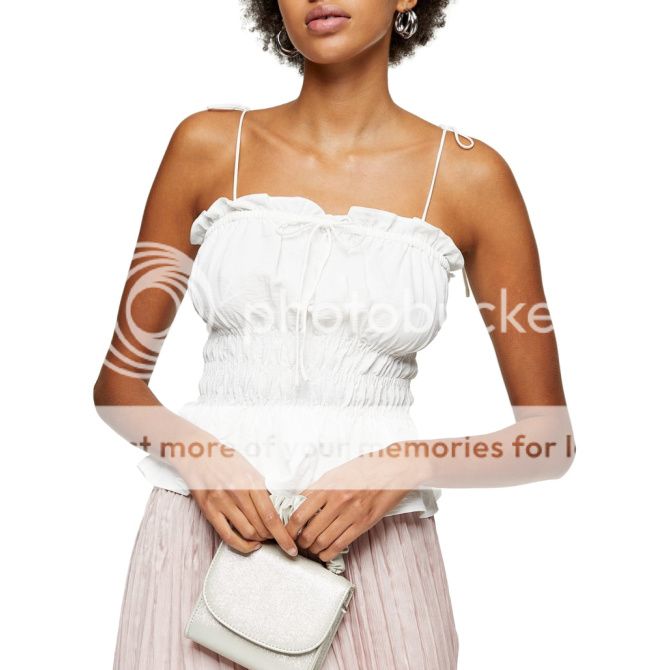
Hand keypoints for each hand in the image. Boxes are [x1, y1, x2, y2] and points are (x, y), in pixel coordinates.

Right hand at [178, 446, 298, 555]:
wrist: (198, 454)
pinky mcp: (209, 510)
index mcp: (252, 481)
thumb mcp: (250, 470)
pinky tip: (251, 544)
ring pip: (247, 532)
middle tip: (278, 538)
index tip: (292, 547)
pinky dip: (243, 545)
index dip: (283, 535)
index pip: (271, 516)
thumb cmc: (227, 461)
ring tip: (264, 539)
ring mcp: (222, 502)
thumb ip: (263, 489)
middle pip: (261, 526)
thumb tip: (280, 509)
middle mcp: (237, 492)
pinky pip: (228, 536)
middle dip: (273, 537)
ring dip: (259, 540)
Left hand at [285, 445, 427, 562]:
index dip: (288, 528)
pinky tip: (323, 554)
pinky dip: (327, 553)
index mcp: (327, 486)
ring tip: (309, 548)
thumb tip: (299, 503)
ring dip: (312, 549)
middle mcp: (337, 501)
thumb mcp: (336, 473)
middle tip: (297, 543)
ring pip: (322, 541)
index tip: (285, 533)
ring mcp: (351, 514)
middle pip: (308, 531)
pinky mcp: (363, 524)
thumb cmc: (363, 469)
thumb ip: (317, 488)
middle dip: (299, 541)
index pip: (299, 513)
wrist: (392, 470)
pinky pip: (340, 544)